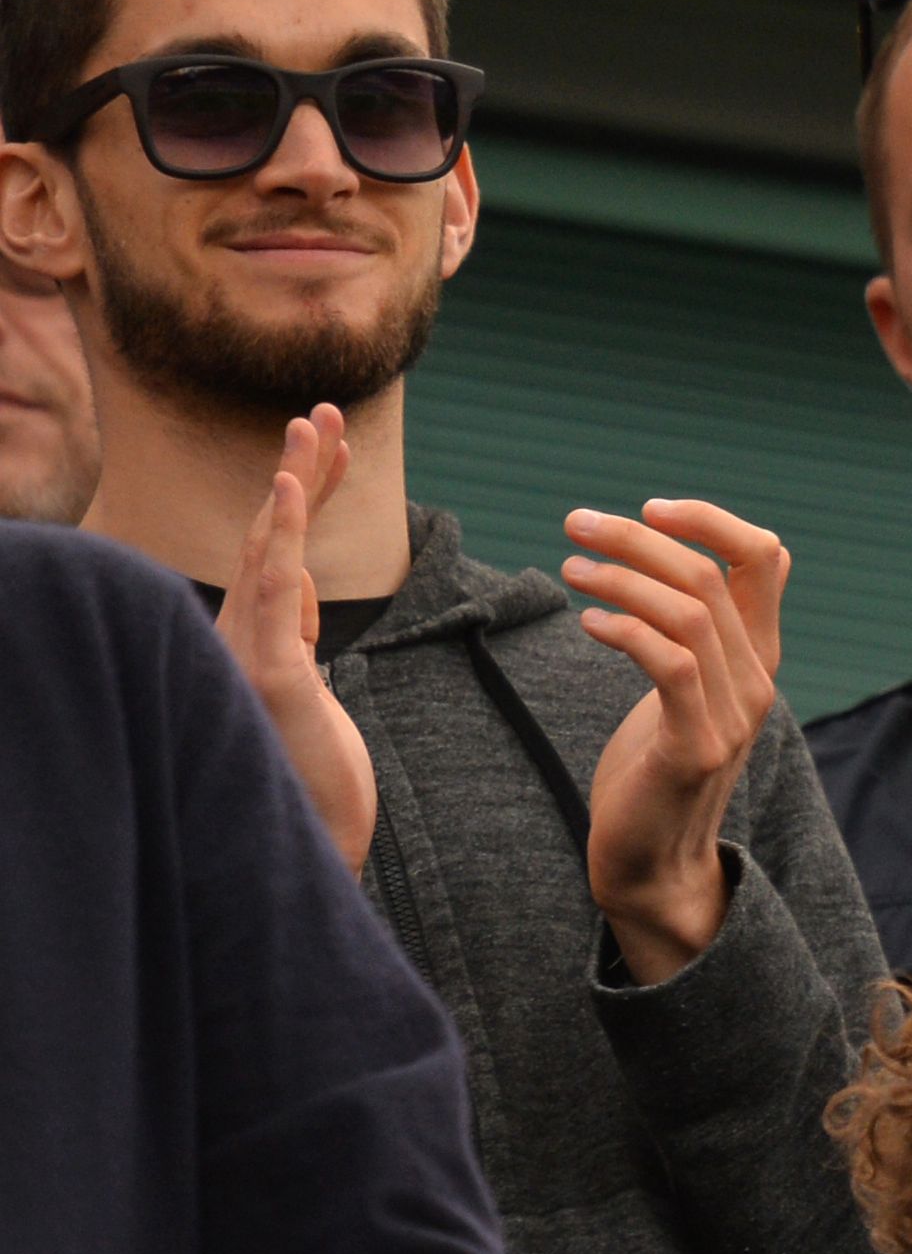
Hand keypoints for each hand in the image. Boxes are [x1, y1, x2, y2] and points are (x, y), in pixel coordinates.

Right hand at [217, 406, 375, 872]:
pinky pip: (274, 589)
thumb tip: (295, 589)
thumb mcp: (309, 689)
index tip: (329, 444)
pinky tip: (291, 487)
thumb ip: (295, 636)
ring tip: (313, 424)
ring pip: (272, 547)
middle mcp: (241, 632)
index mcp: (257, 633)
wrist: (310, 842)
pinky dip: (284, 535)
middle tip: (321, 410)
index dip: (305, 492)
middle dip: (299, 469)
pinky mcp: (271, 673)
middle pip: (273, 533)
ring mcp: (249, 650)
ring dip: (295, 481)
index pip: (282, 546)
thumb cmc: (311, 774)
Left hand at [567, 499, 788, 985]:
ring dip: (620, 577)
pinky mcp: (696, 746)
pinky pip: (670, 663)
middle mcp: (757, 680)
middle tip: (576, 524)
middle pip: (709, 574)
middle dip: (636, 537)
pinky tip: (588, 623)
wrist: (655, 862)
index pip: (765, 557)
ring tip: (571, 569)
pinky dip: (625, 629)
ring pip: (689, 611)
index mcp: (757, 658)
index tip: (650, 509)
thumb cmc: (654, 770)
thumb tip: (652, 564)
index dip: (711, 521)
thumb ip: (687, 635)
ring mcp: (732, 716)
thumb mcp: (682, 690)